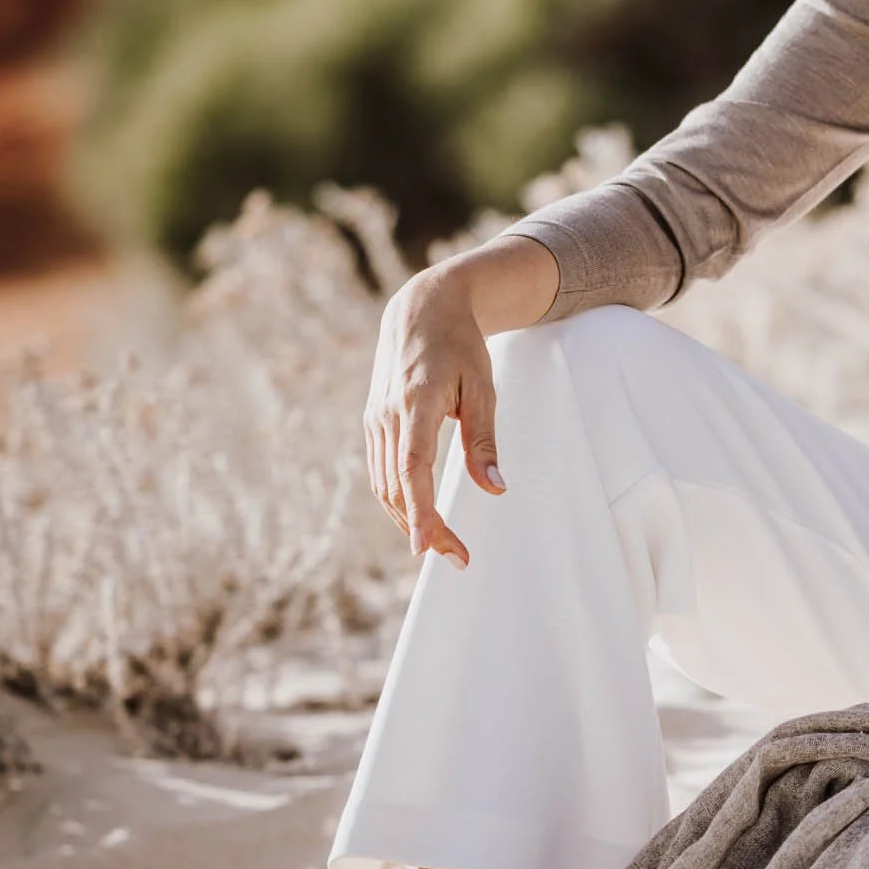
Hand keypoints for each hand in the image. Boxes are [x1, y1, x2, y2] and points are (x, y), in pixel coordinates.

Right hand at [362, 259, 504, 568]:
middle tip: (458, 558)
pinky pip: (382, 473)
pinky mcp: (374, 424)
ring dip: (410, 520)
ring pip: (385, 486)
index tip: (427, 547)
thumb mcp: (483, 389)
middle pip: (398, 488)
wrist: (420, 310)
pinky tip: (421, 516)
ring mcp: (375, 421)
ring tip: (445, 546)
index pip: (413, 468)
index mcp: (415, 403)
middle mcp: (387, 415)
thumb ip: (484, 441)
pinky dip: (399, 500)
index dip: (419, 511)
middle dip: (424, 528)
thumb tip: (495, 490)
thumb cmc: (460, 347)